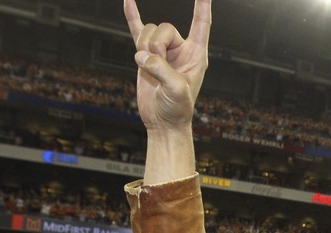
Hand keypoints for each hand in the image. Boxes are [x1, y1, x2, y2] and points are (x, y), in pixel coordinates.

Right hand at [124, 0, 210, 132]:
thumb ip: (161, 70)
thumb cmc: (177, 109)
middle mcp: (181, 50)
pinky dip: (132, 16)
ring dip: (144, 47)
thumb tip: (142, 56)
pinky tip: (128, 1)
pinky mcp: (146, 56)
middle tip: (156, 65)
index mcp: (196, 55)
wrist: (163, 121)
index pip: (201, 24)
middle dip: (156, 44)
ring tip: (147, 68)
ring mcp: (163, 51)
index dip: (202, 7)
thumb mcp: (176, 90)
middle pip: (164, 28)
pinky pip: (138, 30)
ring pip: (148, 32)